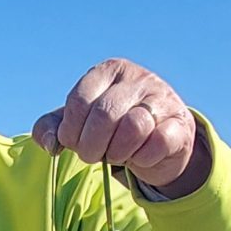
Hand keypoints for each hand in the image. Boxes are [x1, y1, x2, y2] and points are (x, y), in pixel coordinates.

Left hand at [32, 59, 208, 195]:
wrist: (158, 141)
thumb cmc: (111, 130)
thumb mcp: (77, 124)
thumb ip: (51, 129)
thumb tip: (51, 144)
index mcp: (109, 71)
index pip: (79, 101)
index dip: (71, 131)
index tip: (75, 143)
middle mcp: (137, 78)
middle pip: (104, 115)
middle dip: (91, 146)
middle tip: (94, 154)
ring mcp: (162, 98)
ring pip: (133, 128)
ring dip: (117, 153)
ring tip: (117, 155)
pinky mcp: (180, 123)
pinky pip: (157, 144)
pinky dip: (142, 159)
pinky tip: (139, 157)